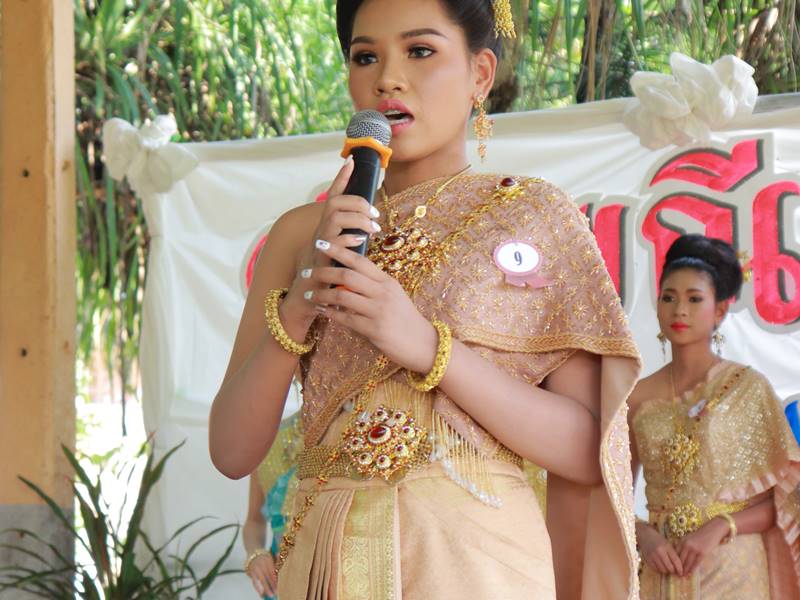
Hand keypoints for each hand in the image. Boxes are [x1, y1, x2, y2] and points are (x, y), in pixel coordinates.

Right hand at [247, 552, 277, 597]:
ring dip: (266, 588)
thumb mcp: (272, 555)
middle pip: (268, 576)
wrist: (253, 552)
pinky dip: (258, 588)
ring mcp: (256, 568)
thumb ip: (277, 559)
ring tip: (270, 595)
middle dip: (272, 585)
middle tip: (276, 593)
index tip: (280, 586)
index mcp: (268, 559)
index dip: (276, 580)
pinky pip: (254, 581)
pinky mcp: (251, 572)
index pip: (273, 571)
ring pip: (262, 580)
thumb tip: (283, 558)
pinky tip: (261, 593)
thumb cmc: (265, 556)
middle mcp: (262, 564)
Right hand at [282, 157, 382, 331]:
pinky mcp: (319, 258)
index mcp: (327, 227)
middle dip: (357, 203)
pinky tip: (361, 240)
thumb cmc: (328, 276)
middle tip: (375, 216)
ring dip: (356, 219)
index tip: (351, 163)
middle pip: (336, 203)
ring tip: (371, 229)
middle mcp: (320, 231)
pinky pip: (333, 241)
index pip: (332, 197)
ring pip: (335, 217)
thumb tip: (367, 225)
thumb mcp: (342, 252)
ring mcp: (318, 244)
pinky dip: (348, 238)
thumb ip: (350, 238)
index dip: (340, 179)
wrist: (308, 300)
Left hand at [302, 241, 438, 373]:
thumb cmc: (405, 319)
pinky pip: (346, 319)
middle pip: (347, 276)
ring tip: (308, 295)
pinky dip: (330, 314)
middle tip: (307, 272)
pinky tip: (321, 310)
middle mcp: (383, 293)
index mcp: (387, 281)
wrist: (423, 344)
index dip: (339, 251)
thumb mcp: (393, 295)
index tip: (321, 243)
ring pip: (342, 297)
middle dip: (323, 272)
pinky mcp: (374, 329)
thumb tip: (348, 275)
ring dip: (322, 295)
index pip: (360, 261)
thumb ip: (374, 285)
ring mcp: (379, 311)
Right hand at [638, 523, 683, 576]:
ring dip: (666, 571)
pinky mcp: (647, 559)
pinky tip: (661, 566)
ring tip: (667, 568)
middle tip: (675, 571)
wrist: (644, 535)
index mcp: (667, 546)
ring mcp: (653, 556)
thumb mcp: (667, 544)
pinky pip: (655, 569)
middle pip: (670, 567)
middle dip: (673, 571)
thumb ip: (673, 554)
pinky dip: (659, 570)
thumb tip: (679, 567)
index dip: (680, 569)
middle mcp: (659, 552)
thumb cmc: (658, 539)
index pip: (676, 561)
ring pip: (663, 570)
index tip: (682, 573)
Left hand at [676, 517, 729, 576]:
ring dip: (685, 570)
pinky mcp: (702, 553)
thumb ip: (683, 544)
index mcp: (682, 540)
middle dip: (678, 567)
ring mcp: (694, 549)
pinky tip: (690, 573)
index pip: (675, 553)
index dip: (673, 561)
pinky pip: (696, 563)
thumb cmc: (701, 534)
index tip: (672, 567)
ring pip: (687, 562)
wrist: (713, 530)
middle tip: (676, 574)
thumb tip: (677, 555)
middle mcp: (686, 545)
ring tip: (682, 576)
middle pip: (680, 559)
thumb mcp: (689, 537)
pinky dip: (692, 569)